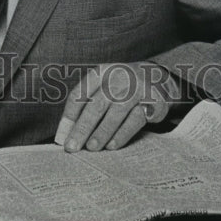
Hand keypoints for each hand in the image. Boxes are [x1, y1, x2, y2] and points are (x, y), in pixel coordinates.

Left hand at [57, 62, 173, 152]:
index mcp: (101, 72)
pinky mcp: (153, 100)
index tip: (61, 136)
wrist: (158, 78)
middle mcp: (118, 76)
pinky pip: (134, 119)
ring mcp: (137, 87)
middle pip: (96, 104)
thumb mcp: (104, 86)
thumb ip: (87, 105)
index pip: (80, 93)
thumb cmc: (122, 87)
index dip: (69, 116)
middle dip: (82, 128)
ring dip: (101, 132)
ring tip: (91, 148)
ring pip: (115, 112)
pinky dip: (122, 134)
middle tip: (72, 147)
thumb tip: (67, 133)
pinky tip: (112, 145)